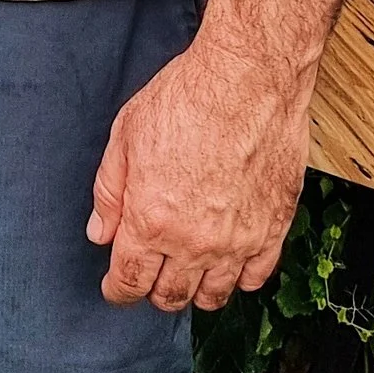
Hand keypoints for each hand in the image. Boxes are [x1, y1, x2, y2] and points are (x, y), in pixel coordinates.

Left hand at [87, 27, 315, 311]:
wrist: (249, 77)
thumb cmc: (189, 96)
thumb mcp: (126, 133)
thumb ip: (109, 191)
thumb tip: (99, 232)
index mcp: (151, 220)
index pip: (129, 281)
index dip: (117, 290)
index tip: (115, 287)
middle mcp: (194, 241)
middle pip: (170, 295)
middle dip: (153, 290)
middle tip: (150, 274)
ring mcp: (238, 241)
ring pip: (214, 295)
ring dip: (195, 290)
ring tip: (187, 272)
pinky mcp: (274, 229)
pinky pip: (256, 277)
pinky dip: (240, 278)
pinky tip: (229, 262)